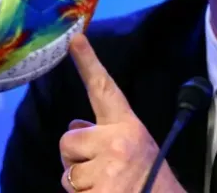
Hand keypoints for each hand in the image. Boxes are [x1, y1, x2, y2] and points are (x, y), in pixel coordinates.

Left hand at [59, 34, 184, 192]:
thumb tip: (73, 127)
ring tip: (108, 186)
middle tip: (102, 171)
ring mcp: (108, 168)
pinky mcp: (100, 192)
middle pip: (67, 141)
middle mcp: (118, 142)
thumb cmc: (150, 179)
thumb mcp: (134, 148)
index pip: (105, 89)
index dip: (88, 62)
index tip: (75, 39)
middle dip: (75, 159)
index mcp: (128, 126)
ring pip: (66, 173)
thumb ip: (104, 134)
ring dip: (80, 183)